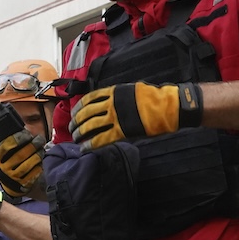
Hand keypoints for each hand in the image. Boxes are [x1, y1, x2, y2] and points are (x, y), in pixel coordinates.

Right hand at [0, 130, 45, 196]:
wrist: (9, 185)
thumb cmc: (8, 164)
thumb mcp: (4, 155)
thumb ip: (10, 145)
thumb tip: (24, 130)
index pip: (7, 145)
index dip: (18, 138)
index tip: (28, 134)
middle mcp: (3, 169)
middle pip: (20, 155)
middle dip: (32, 145)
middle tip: (40, 139)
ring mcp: (12, 178)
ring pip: (27, 165)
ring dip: (37, 155)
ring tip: (42, 149)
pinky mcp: (21, 184)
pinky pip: (32, 174)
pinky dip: (38, 166)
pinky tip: (41, 161)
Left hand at [70, 82, 202, 150]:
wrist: (167, 107)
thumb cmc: (153, 99)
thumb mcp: (131, 91)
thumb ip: (118, 96)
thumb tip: (107, 102)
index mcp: (114, 92)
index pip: (90, 98)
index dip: (79, 106)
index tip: (73, 112)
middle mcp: (112, 103)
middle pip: (86, 112)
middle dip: (76, 121)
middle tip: (71, 128)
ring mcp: (116, 117)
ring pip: (91, 125)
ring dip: (80, 133)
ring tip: (75, 139)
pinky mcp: (122, 130)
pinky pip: (101, 138)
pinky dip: (91, 144)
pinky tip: (84, 148)